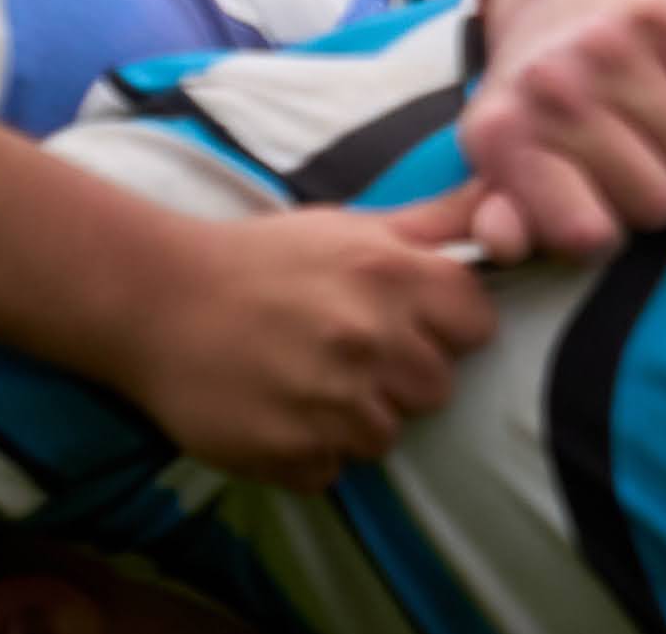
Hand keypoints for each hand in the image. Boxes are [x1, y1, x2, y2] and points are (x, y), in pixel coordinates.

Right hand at [105, 201, 494, 487]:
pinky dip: (309, 453)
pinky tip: (279, 413)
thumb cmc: (265, 259)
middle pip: (437, 388)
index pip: (478, 324)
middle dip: (404, 375)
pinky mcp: (287, 453)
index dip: (449, 325)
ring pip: (386, 437)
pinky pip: (330, 471)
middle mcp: (369, 340)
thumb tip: (508, 194)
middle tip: (350, 353)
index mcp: (392, 276)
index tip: (413, 321)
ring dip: (356, 419)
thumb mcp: (351, 225)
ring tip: (308, 381)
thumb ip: (436, 222)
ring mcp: (328, 403)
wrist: (157, 300)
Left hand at [457, 0, 665, 258]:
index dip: (605, 234)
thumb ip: (499, 215)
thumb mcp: (504, 159)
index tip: (594, 208)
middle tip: (629, 158)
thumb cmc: (538, 97)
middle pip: (659, 202)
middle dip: (653, 192)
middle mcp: (550, 86)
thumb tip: (503, 243)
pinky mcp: (661, 12)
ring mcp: (608, 44)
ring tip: (652, 123)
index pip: (588, 234)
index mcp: (501, 135)